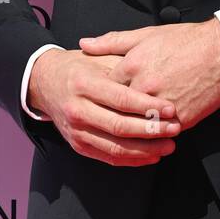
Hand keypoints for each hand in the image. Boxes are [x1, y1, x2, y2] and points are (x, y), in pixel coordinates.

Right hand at [28, 47, 180, 165]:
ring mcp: (76, 130)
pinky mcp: (78, 145)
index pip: (121, 99)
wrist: (44, 82)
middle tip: (174, 128)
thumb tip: (155, 77)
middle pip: (119, 126)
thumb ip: (124, 67)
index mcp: (83, 83)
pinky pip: (108, 157)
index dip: (148, 107)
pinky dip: (132, 160)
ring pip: (115, 147)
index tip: (170, 109)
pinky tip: (152, 155)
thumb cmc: (79, 68)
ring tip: (169, 145)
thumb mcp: (99, 58)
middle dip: (151, 130)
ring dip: (146, 149)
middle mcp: (77, 109)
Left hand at [78, 19, 219, 129]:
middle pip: (118, 112)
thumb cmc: (185, 41)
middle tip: (110, 124)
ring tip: (132, 134)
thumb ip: (112, 41)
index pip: (106, 91)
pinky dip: (157, 136)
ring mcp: (163, 104)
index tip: (103, 102)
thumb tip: (84, 44)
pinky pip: (162, 133)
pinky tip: (154, 138)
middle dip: (114, 119)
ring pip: (139, 127)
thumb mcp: (145, 35)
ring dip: (135, 132)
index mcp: (132, 66)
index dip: (104, 97)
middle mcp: (144, 87)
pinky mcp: (182, 118)